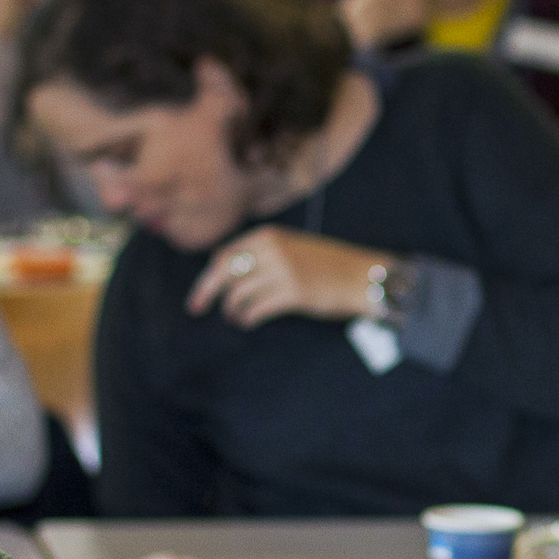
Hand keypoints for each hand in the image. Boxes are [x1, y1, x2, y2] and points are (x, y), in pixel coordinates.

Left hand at [183, 228, 397, 327]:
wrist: (362, 276)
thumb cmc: (327, 266)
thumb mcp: (292, 248)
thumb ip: (263, 255)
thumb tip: (227, 274)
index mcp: (269, 236)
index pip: (225, 254)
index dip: (209, 275)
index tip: (202, 292)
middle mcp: (273, 249)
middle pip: (224, 271)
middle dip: (205, 291)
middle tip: (196, 308)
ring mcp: (283, 270)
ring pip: (237, 293)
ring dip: (230, 309)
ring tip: (234, 318)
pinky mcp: (293, 293)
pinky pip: (256, 308)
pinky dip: (246, 318)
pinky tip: (247, 322)